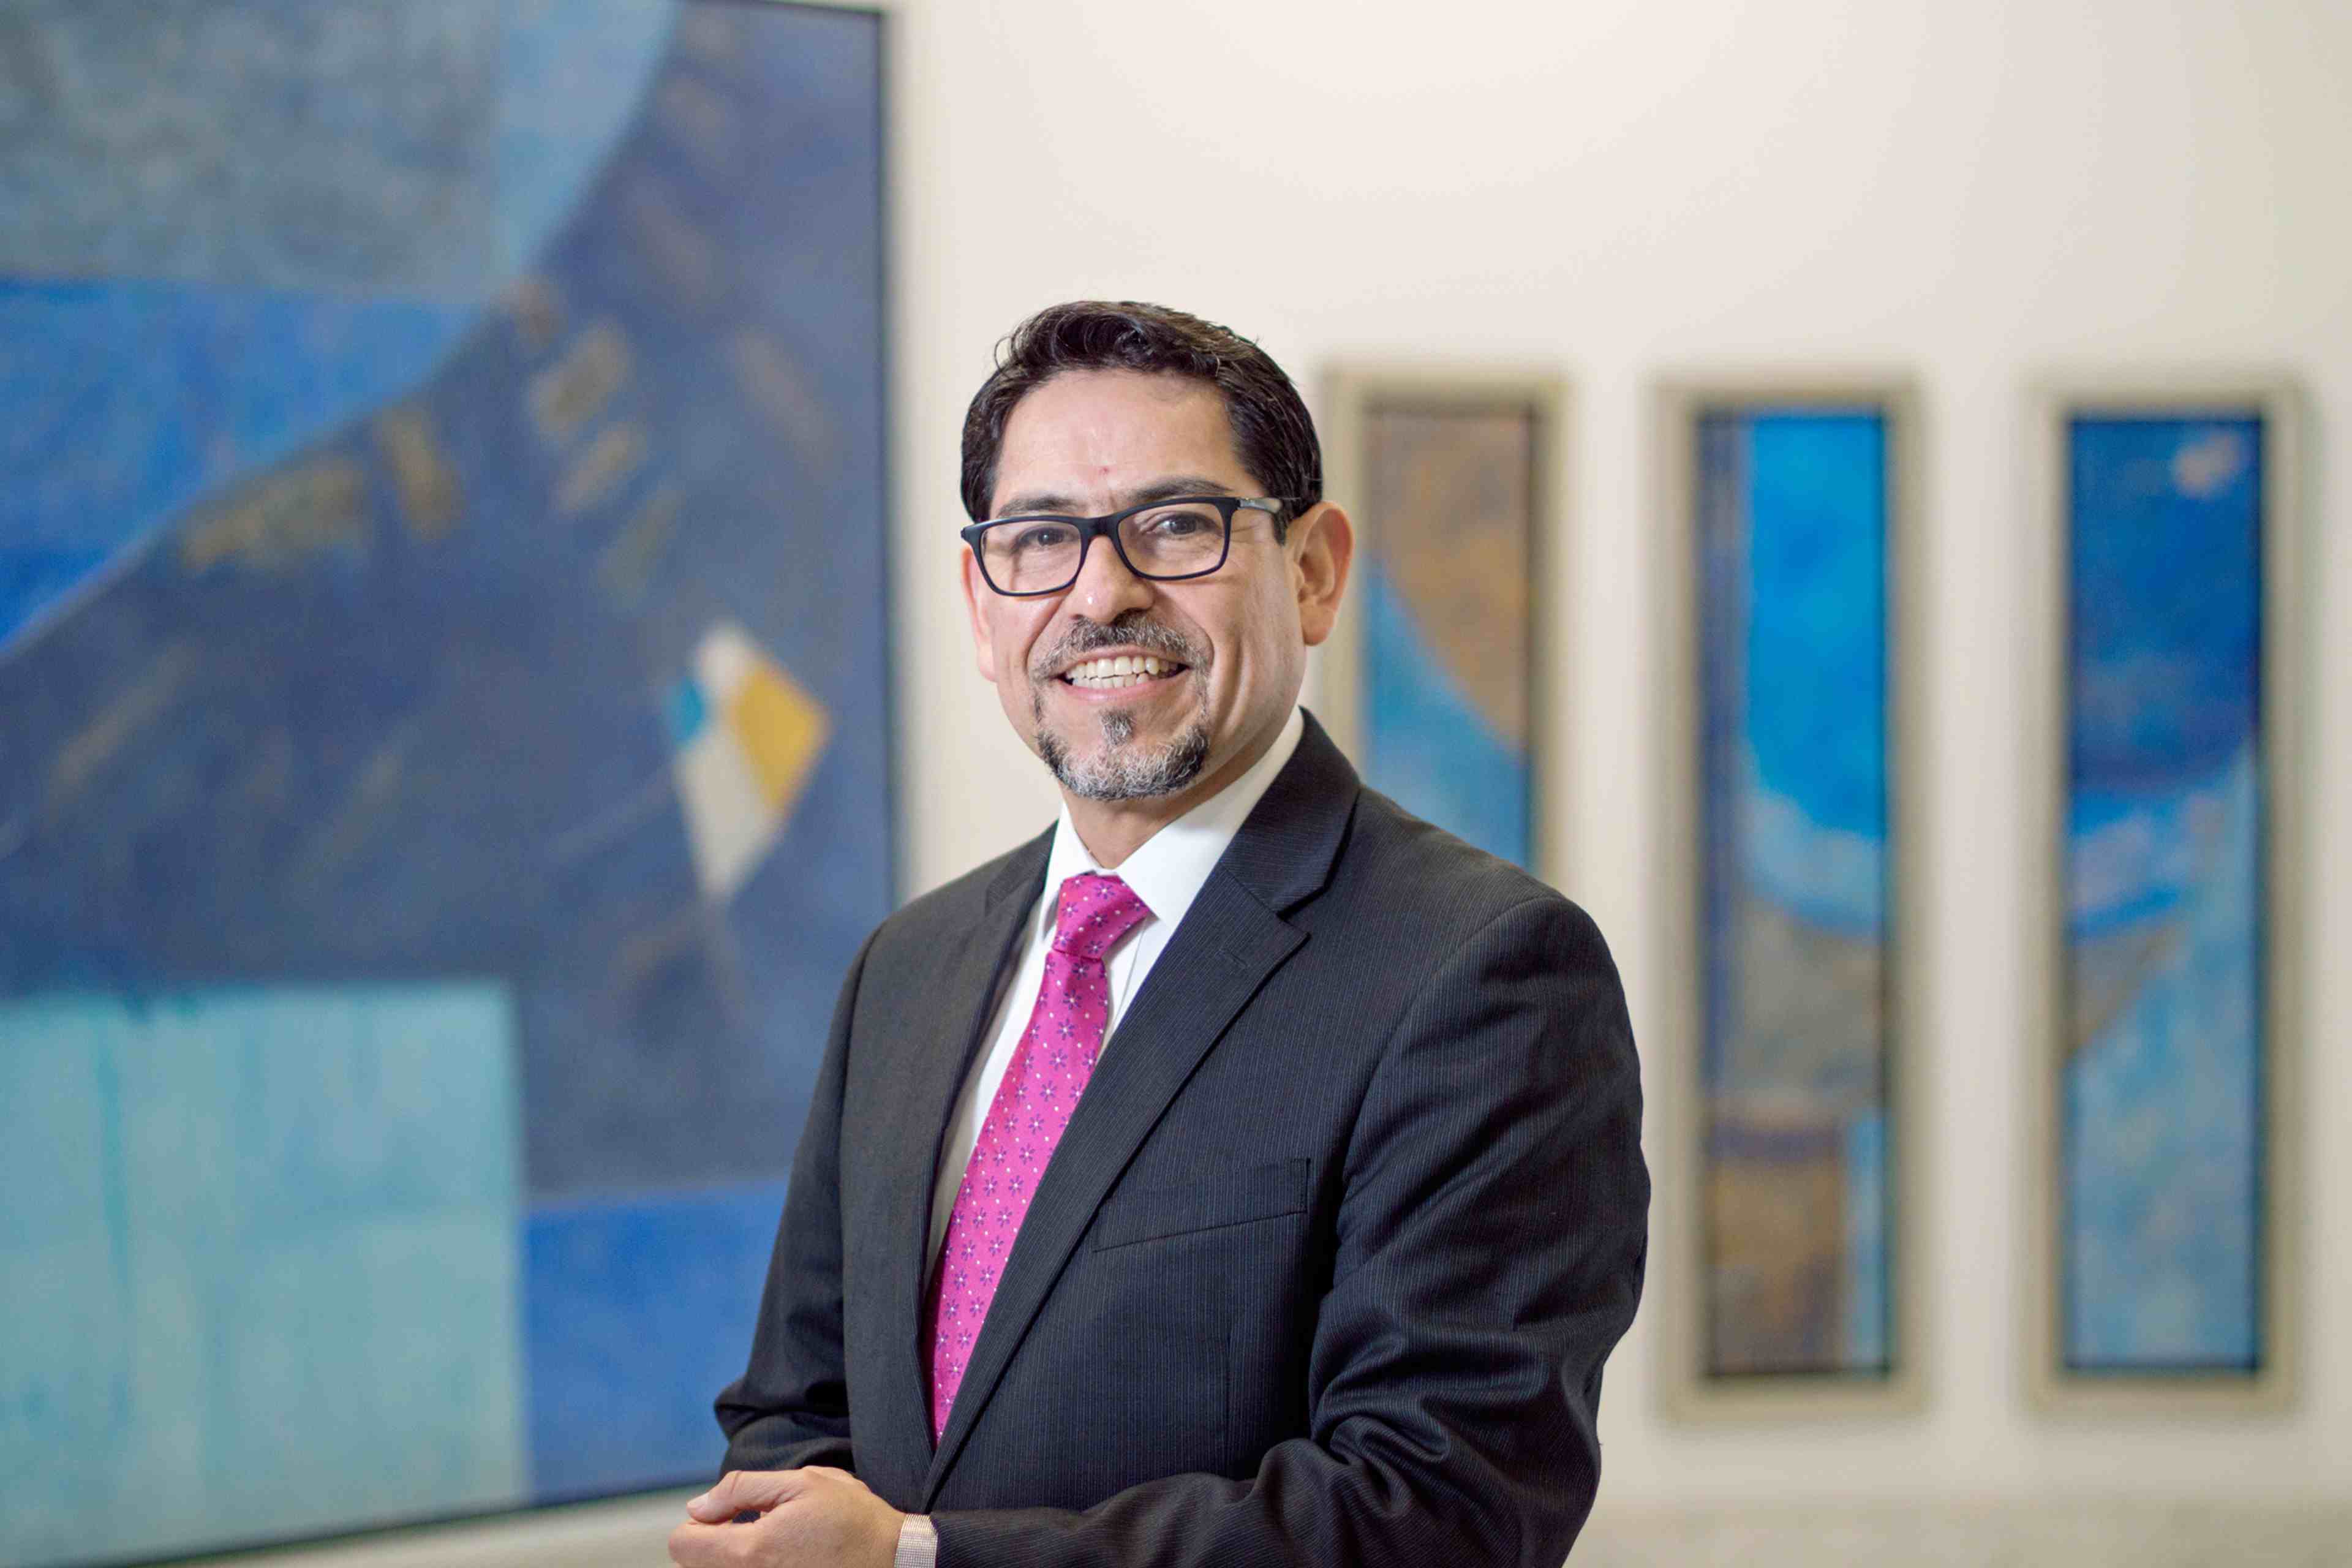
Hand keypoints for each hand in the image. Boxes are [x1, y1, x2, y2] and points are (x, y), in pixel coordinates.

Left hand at [668, 1467, 904, 1567]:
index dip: (700, 1521)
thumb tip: (698, 1506)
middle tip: (752, 1527)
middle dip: (713, 1541)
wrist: (893, 1561)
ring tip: (771, 1546)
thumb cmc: (853, 1519)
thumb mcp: (803, 1483)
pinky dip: (754, 1567)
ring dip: (732, 1558)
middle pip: (695, 1565)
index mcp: (752, 1550)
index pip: (683, 1544)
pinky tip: (783, 1558)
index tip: (729, 1514)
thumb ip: (741, 1490)